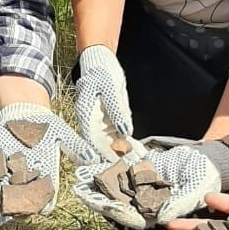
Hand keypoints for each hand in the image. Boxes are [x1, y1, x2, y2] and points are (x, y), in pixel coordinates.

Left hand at [0, 104, 97, 219]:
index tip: (43, 207)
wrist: (26, 112)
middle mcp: (28, 176)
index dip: (45, 202)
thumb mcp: (64, 135)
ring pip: (8, 191)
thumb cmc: (47, 125)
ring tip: (1, 207)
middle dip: (22, 205)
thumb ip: (77, 149)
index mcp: (46, 173)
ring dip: (4, 200)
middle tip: (19, 211)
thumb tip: (94, 160)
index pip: (47, 194)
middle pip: (26, 197)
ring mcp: (11, 171)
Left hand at [71, 138, 228, 229]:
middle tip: (79, 190)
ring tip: (80, 174)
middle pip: (118, 200)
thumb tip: (162, 217)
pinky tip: (95, 157)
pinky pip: (124, 164)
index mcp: (156, 211)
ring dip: (99, 179)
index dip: (115, 210)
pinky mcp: (142, 167)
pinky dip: (110, 160)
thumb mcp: (196, 192)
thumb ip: (179, 204)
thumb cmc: (207, 178)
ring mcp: (142, 182)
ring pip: (117, 182)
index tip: (101, 205)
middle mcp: (145, 199)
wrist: (210, 159)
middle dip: (99, 196)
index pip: (131, 214)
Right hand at [74, 46, 141, 161]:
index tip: (118, 165)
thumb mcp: (109, 89)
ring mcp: (102, 123)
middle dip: (119, 159)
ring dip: (127, 154)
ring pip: (114, 143)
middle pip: (104, 146)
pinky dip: (131, 144)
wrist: (101, 61)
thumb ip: (117, 111)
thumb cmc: (101, 73)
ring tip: (142, 164)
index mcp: (86, 116)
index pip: (94, 141)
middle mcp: (92, 124)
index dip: (105, 155)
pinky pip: (121, 135)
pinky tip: (141, 152)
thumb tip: (125, 132)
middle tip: (134, 169)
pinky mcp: (111, 120)